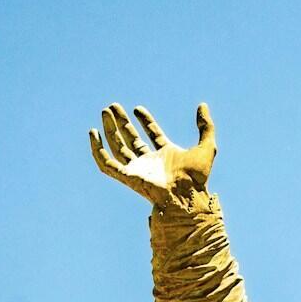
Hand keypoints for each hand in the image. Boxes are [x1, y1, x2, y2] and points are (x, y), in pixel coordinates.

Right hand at [89, 102, 216, 208]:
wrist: (186, 196)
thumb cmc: (196, 177)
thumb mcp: (207, 146)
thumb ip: (205, 126)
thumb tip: (203, 105)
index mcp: (166, 155)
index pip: (152, 134)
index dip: (145, 121)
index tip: (137, 109)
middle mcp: (150, 163)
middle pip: (131, 139)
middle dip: (122, 122)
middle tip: (112, 106)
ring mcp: (137, 169)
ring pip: (118, 147)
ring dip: (110, 129)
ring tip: (105, 111)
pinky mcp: (126, 176)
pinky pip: (106, 163)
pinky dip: (97, 150)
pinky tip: (94, 133)